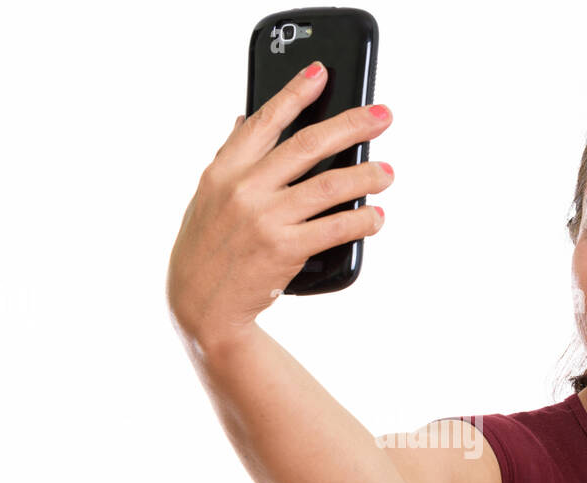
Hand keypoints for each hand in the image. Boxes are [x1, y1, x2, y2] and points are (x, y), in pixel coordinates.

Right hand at [165, 61, 393, 348]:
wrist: (200, 304)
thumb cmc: (206, 248)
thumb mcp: (207, 197)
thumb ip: (231, 158)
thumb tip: (246, 119)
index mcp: (224, 170)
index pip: (265, 120)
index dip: (295, 92)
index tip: (321, 73)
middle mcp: (245, 188)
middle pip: (308, 145)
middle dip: (352, 126)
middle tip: (382, 117)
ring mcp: (266, 218)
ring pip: (330, 185)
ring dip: (366, 176)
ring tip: (386, 173)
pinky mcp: (285, 249)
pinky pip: (335, 228)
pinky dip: (362, 221)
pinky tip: (376, 217)